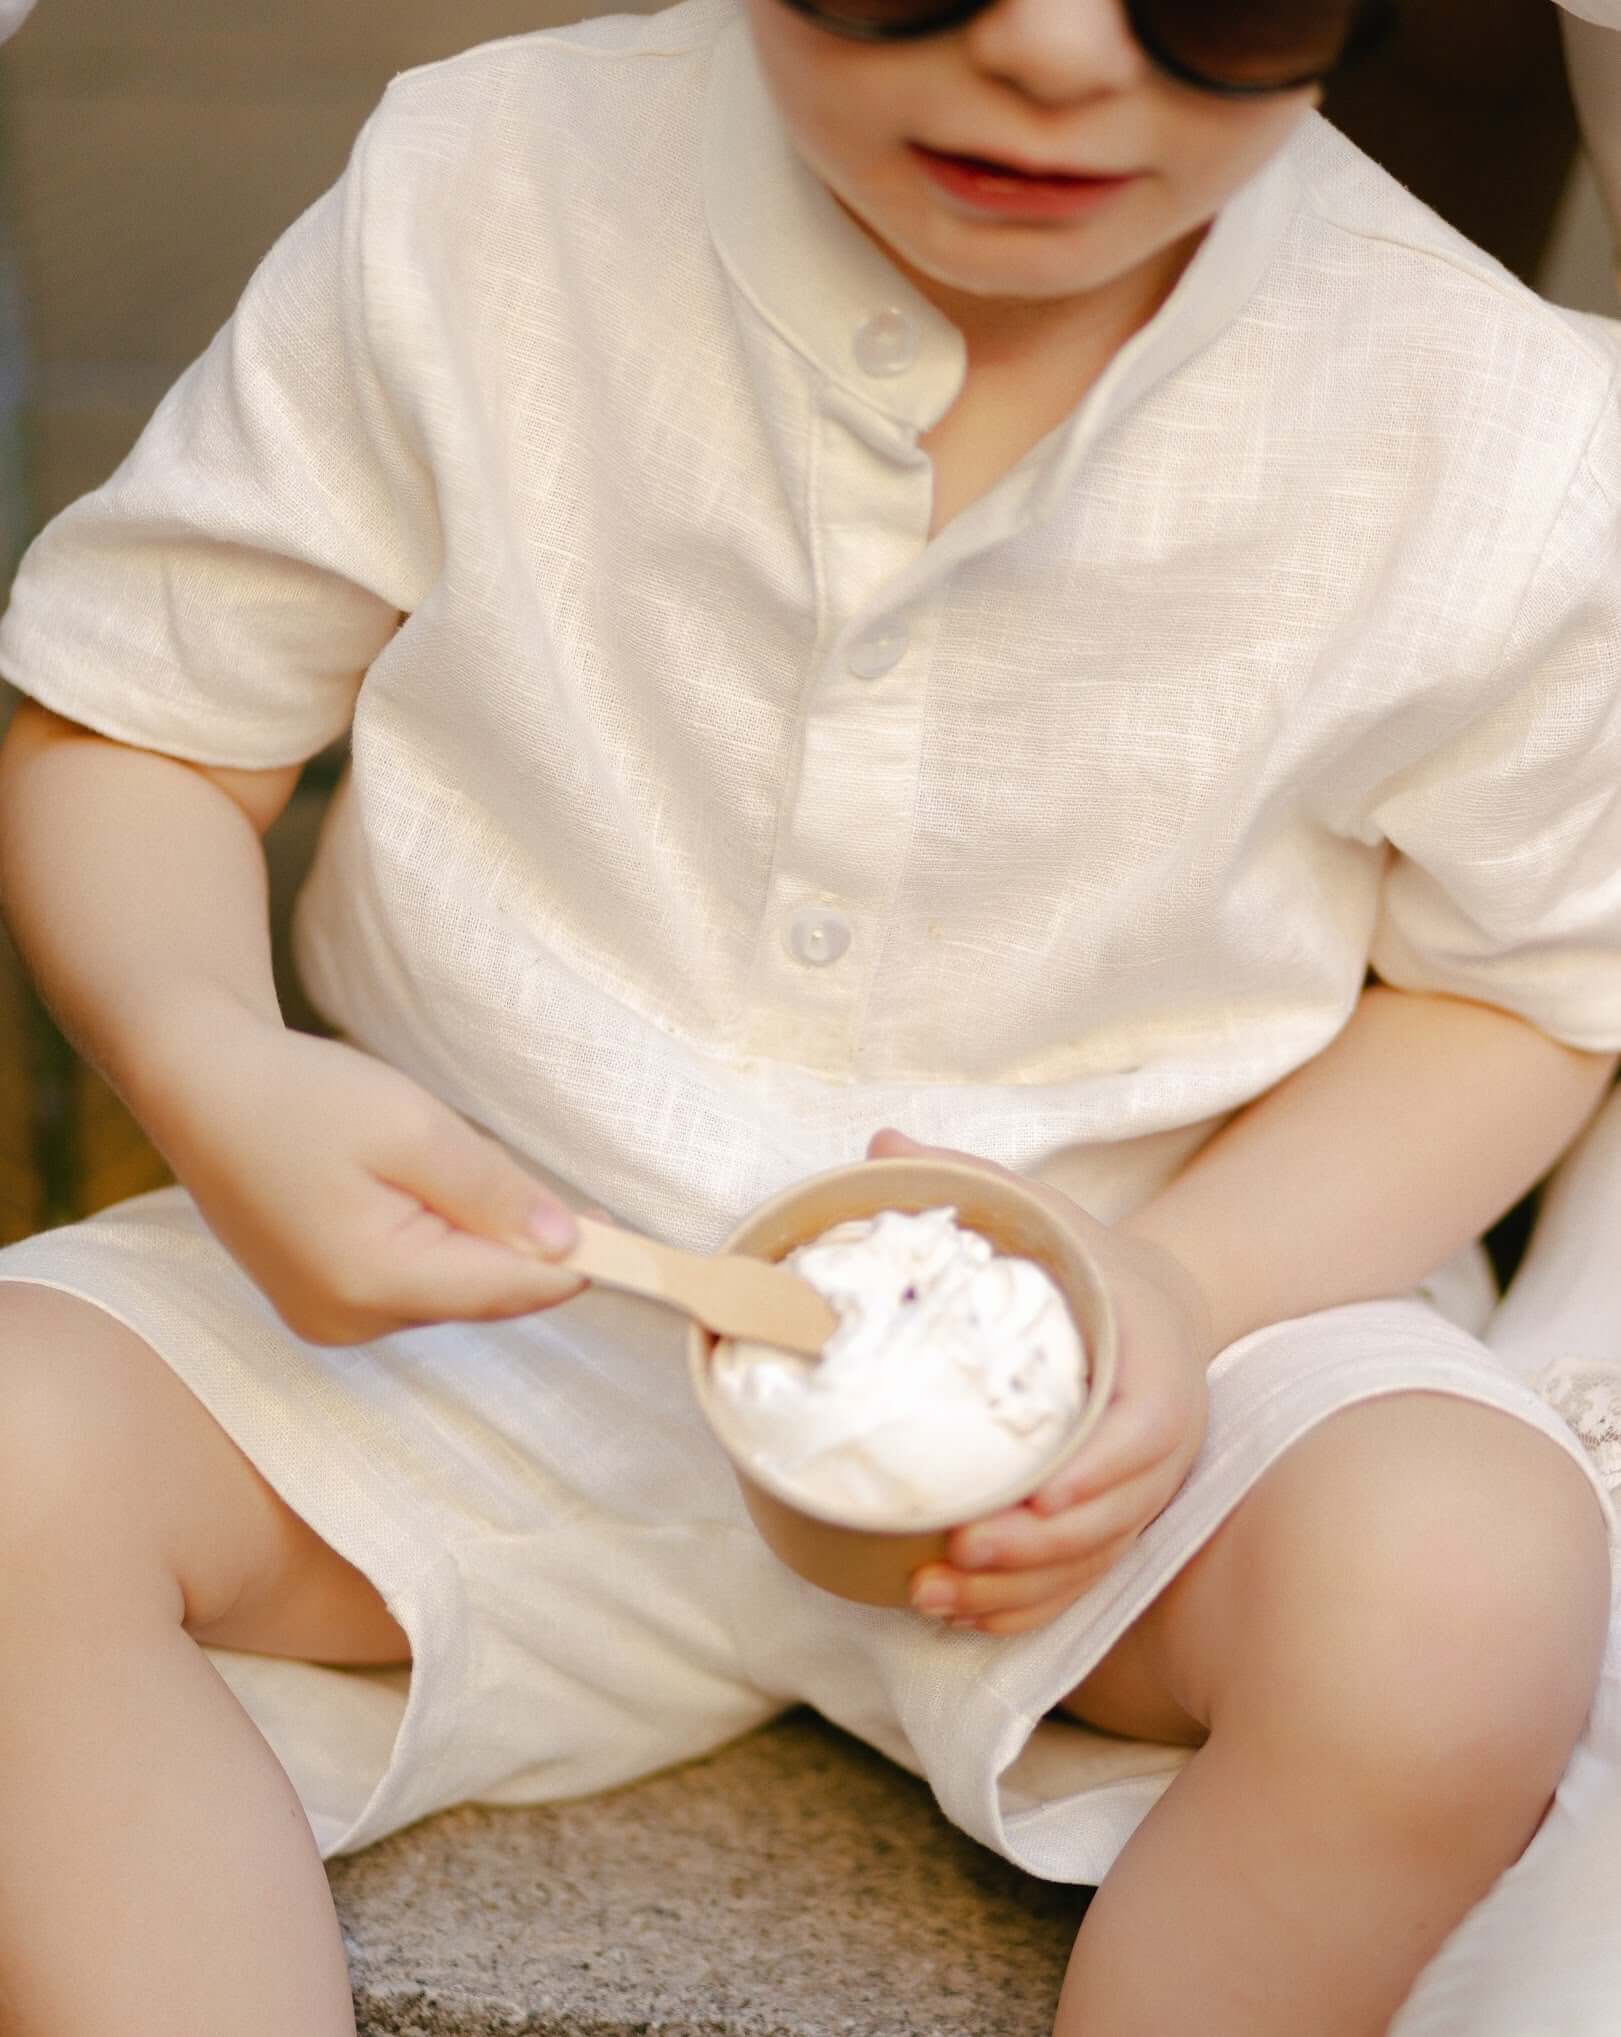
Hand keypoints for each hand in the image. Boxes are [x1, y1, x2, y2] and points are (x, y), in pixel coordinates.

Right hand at [146, 1003, 584, 1343]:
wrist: (201, 1088)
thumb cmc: (302, 1096)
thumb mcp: (414, 1128)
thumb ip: (495, 1191)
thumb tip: (569, 1246)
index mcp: (373, 1282)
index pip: (510, 1290)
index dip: (578, 1264)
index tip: (631, 1233)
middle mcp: (351, 1322)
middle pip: (484, 1295)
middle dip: (520, 1243)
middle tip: (535, 1178)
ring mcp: (331, 1322)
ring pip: (451, 1290)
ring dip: (475, 1241)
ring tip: (442, 1167)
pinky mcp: (323, 1305)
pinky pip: (413, 1284)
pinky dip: (437, 1245)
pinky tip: (416, 1193)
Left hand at [867, 1129, 1213, 1636]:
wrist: (1161, 1307)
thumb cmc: (1089, 1263)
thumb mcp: (1043, 1212)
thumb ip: (969, 1182)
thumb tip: (878, 1143)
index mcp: (1157, 1367)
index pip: (1144, 1432)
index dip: (1096, 1471)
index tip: (1035, 1490)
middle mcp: (1160, 1445)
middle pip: (1112, 1517)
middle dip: (1035, 1547)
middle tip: (955, 1550)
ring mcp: (1140, 1493)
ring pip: (1091, 1563)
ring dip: (1016, 1591)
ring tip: (932, 1592)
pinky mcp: (1113, 1524)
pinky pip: (1078, 1585)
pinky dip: (1025, 1609)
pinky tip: (963, 1614)